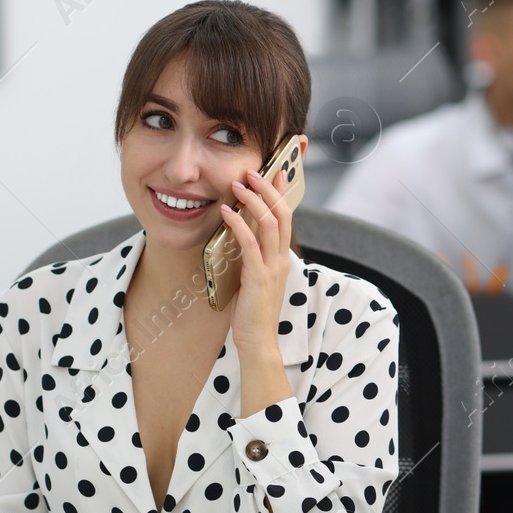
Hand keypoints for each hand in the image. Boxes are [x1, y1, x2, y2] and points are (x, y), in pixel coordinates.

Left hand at [220, 166, 293, 359]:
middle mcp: (281, 259)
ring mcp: (272, 267)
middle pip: (282, 213)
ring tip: (239, 184)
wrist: (258, 341)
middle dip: (268, 188)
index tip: (276, 172)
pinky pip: (250, 243)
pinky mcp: (259, 277)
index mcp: (282, 258)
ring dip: (253, 200)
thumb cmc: (252, 312)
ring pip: (269, 223)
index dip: (282, 193)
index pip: (286, 217)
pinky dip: (238, 224)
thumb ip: (253, 258)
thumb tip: (240, 237)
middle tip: (254, 171)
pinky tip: (226, 212)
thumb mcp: (256, 278)